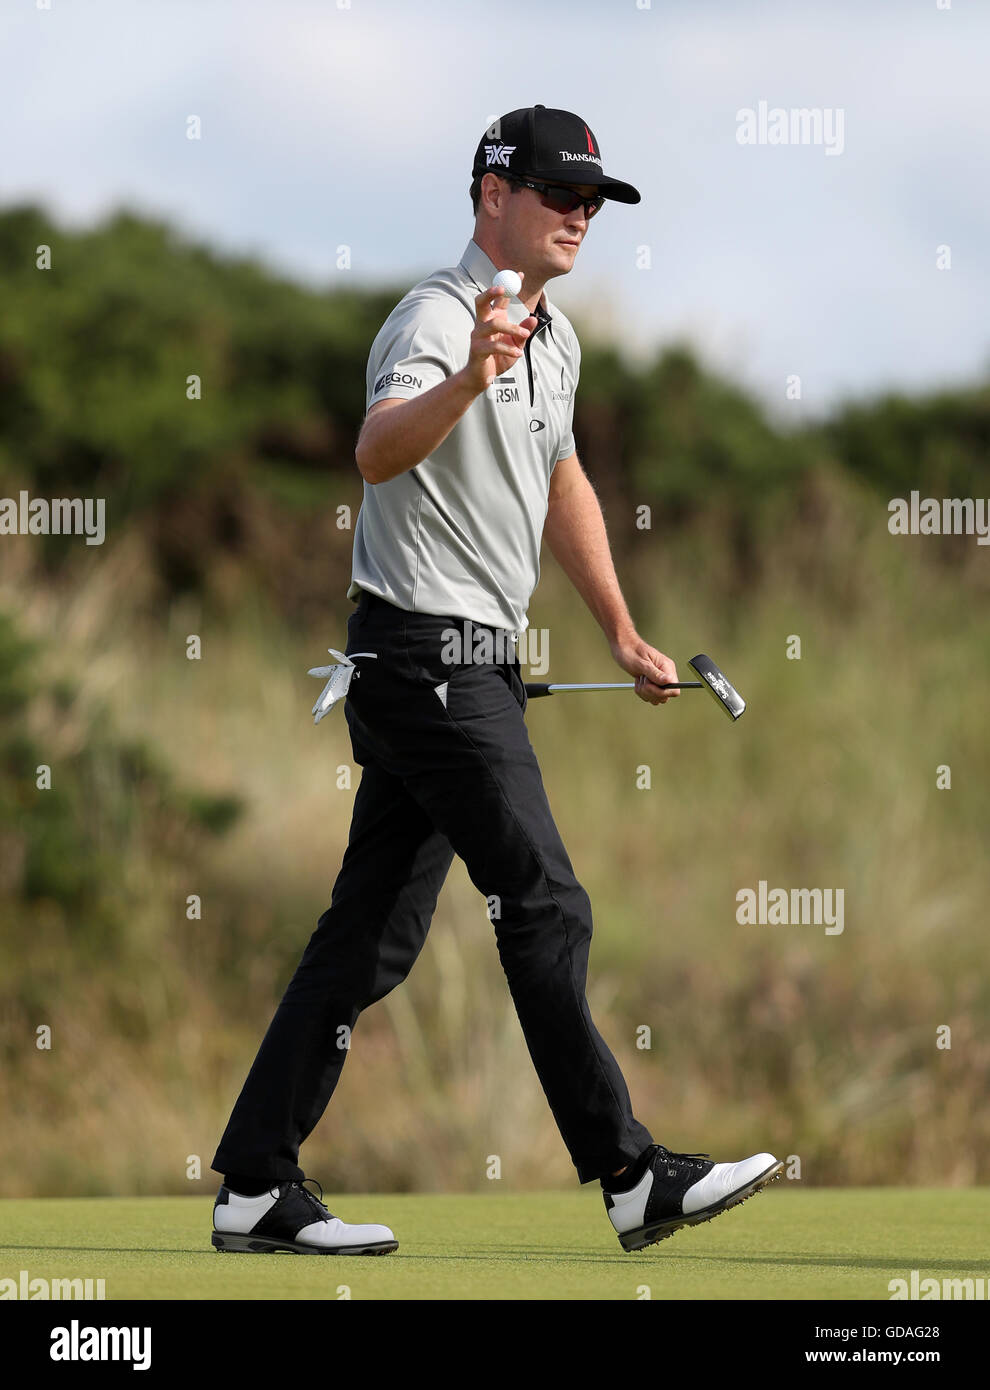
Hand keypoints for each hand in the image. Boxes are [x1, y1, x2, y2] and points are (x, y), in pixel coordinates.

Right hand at [462, 279, 537, 394]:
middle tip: (503, 289)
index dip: (508, 284)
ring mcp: (478, 336)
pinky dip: (508, 349)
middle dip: (491, 292)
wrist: (483, 378)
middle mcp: (482, 324)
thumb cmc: (498, 358)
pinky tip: (518, 354)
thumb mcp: (516, 343)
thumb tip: (534, 318)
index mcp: (492, 319)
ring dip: (512, 327)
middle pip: (481, 302)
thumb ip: (524, 331)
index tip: (520, 273)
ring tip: (524, 334)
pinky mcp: (477, 350)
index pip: (499, 298)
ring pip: (493, 324)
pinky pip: (493, 345)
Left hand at [609, 633, 680, 705]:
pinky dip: (641, 692)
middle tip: (642, 680)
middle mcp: (665, 674)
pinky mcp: (652, 683)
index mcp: (667, 667)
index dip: (662, 692)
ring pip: (657, 698)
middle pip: (665, 696)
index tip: (649, 685)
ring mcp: (659, 679)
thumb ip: (655, 674)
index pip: (675, 688)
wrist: (622, 646)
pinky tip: (638, 681)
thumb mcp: (642, 663)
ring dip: (645, 692)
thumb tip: (668, 681)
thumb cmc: (631, 651)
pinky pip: (650, 696)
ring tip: (639, 679)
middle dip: (651, 692)